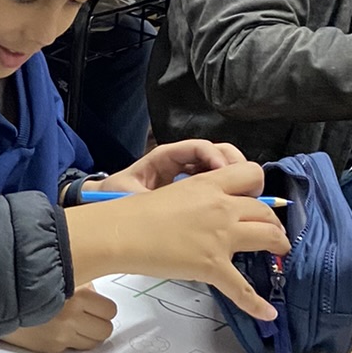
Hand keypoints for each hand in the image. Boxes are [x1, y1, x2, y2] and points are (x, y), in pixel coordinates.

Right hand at [6, 286, 118, 352]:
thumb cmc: (26, 284)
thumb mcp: (58, 273)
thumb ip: (81, 283)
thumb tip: (96, 295)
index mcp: (77, 294)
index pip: (110, 310)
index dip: (103, 308)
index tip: (96, 306)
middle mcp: (71, 316)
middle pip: (105, 329)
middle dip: (98, 323)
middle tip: (88, 317)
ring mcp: (61, 334)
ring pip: (93, 343)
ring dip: (88, 334)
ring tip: (75, 324)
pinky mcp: (51, 346)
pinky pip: (73, 348)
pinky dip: (70, 340)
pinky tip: (59, 329)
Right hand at [64, 163, 288, 322]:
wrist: (120, 233)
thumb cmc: (135, 214)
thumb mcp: (173, 193)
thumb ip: (197, 198)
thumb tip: (206, 213)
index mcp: (208, 186)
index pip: (251, 174)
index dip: (259, 189)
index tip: (256, 201)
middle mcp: (221, 207)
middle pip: (264, 211)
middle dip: (273, 223)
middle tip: (271, 233)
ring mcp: (220, 237)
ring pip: (268, 237)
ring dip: (279, 245)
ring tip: (279, 253)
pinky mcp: (212, 265)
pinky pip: (242, 288)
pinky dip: (256, 303)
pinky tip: (268, 314)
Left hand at [101, 139, 250, 193]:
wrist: (107, 202)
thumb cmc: (115, 195)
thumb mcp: (127, 194)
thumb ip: (144, 197)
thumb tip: (162, 202)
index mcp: (165, 158)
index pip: (197, 148)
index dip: (213, 156)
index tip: (222, 171)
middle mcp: (181, 162)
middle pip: (217, 151)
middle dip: (233, 163)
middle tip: (243, 184)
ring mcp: (190, 174)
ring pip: (222, 166)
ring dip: (236, 176)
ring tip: (245, 195)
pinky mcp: (194, 188)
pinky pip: (218, 183)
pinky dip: (230, 189)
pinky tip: (235, 204)